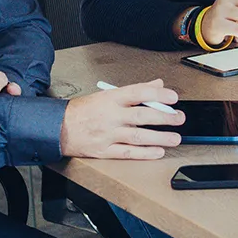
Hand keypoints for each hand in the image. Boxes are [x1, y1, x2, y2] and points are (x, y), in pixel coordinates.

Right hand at [59, 80, 184, 159]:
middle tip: (179, 118)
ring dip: (159, 138)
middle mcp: (110, 116)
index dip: (157, 93)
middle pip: (142, 115)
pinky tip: (157, 152)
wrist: (57, 128)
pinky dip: (144, 153)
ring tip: (175, 138)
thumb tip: (156, 84)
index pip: (138, 93)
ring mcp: (108, 134)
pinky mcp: (104, 151)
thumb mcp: (106, 94)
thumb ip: (134, 90)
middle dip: (164, 117)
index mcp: (111, 99)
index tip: (173, 96)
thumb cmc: (82, 111)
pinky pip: (127, 153)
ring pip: (137, 136)